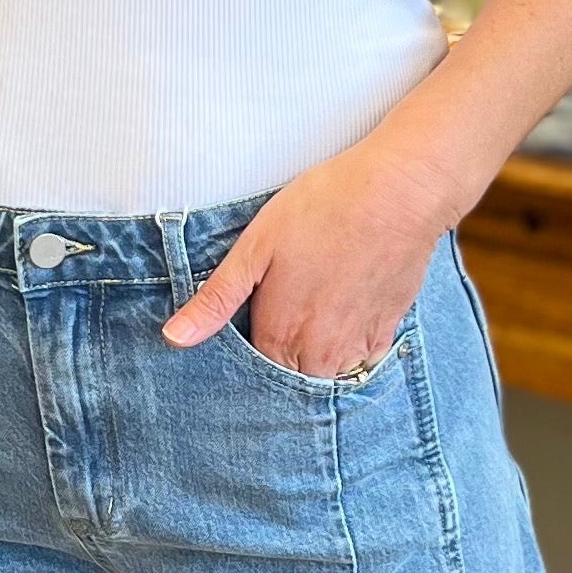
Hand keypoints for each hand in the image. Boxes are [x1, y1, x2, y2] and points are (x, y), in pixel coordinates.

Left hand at [162, 132, 444, 377]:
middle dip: (283, 360)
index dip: (249, 351)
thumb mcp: (255, 247)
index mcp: (280, 337)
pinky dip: (351, 348)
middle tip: (287, 310)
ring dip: (317, 359)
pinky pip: (362, 361)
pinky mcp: (387, 332)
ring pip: (328, 375)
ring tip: (316, 312)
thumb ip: (216, 300)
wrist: (398, 194)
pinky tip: (346, 311)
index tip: (253, 323)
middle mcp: (320, 355)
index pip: (254, 372)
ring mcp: (358, 347)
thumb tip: (173, 338)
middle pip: (291, 378)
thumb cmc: (323, 209)